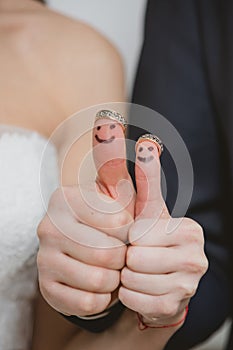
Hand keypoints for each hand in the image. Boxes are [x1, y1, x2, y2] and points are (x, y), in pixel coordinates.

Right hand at [37, 116, 134, 315]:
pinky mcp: (47, 289)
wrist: (96, 260)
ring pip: (100, 280)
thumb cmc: (113, 224)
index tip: (126, 229)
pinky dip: (103, 298)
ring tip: (112, 268)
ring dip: (116, 278)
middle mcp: (48, 226)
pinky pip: (89, 303)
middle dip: (124, 256)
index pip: (116, 221)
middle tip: (122, 253)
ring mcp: (43, 259)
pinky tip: (100, 284)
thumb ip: (113, 159)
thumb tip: (108, 118)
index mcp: (65, 199)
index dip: (130, 230)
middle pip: (108, 252)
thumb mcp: (120, 193)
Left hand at [119, 137, 207, 326]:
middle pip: (136, 258)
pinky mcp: (175, 307)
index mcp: (190, 230)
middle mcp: (196, 257)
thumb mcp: (148, 207)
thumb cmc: (151, 238)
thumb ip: (146, 176)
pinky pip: (134, 300)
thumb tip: (147, 142)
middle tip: (135, 255)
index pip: (138, 233)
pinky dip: (129, 294)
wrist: (159, 276)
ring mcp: (189, 286)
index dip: (130, 236)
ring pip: (133, 280)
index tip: (138, 238)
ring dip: (127, 276)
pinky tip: (139, 286)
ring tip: (137, 270)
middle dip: (127, 257)